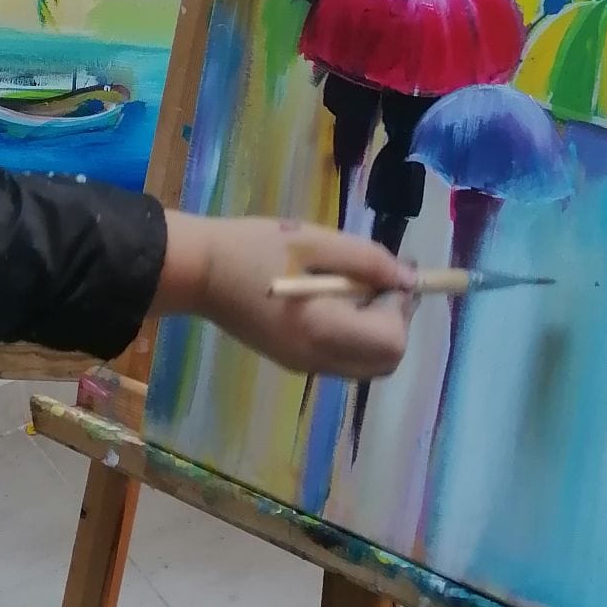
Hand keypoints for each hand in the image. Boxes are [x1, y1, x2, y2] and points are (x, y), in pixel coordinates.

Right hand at [156, 212, 417, 378]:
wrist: (198, 271)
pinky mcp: (293, 362)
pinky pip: (343, 359)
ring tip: (349, 287)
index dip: (400, 307)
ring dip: (375, 330)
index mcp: (323, 330)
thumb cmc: (253, 248)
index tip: (385, 274)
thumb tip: (409, 279)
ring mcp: (304, 365)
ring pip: (367, 364)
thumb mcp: (314, 241)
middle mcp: (317, 359)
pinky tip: (329, 299)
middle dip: (394, 322)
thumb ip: (367, 260)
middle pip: (386, 361)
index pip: (393, 342)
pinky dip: (353, 335)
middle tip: (374, 281)